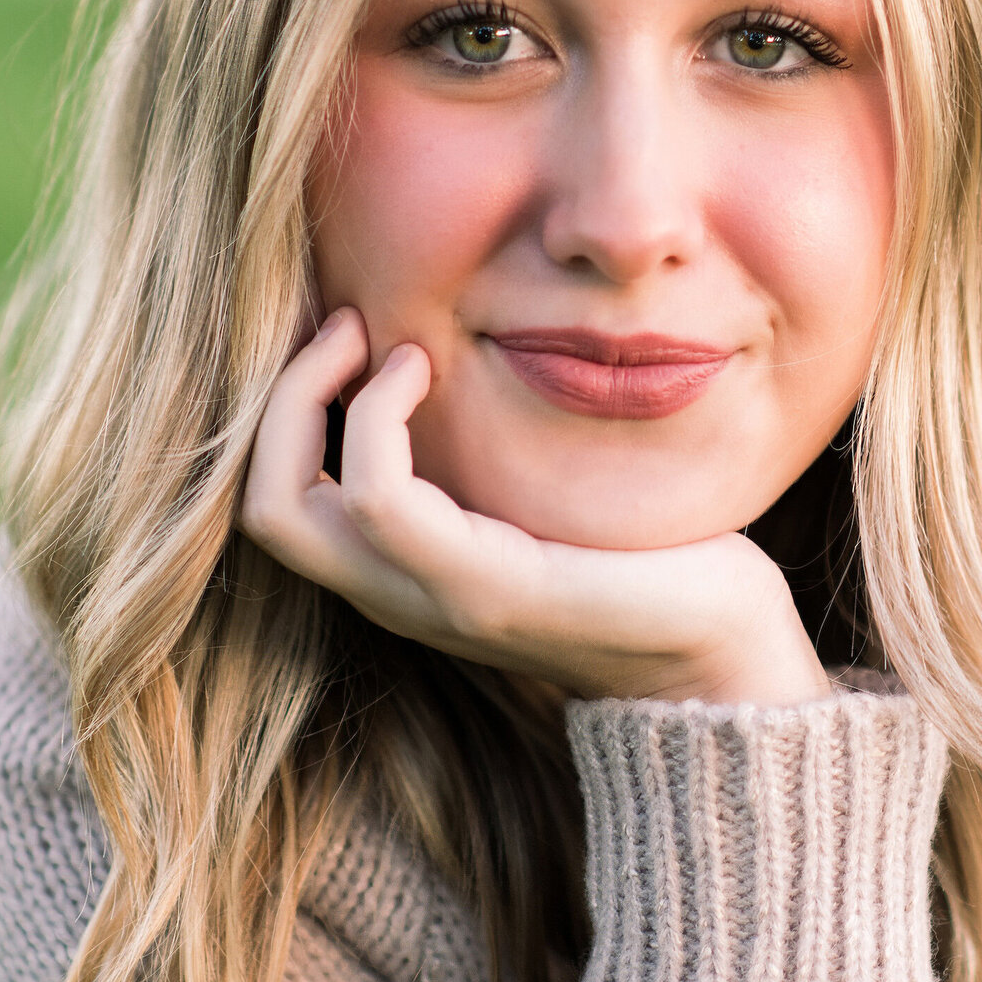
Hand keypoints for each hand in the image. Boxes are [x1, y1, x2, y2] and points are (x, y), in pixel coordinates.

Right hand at [238, 309, 830, 706]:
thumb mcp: (543, 500)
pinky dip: (381, 417)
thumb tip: (470, 353)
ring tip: (387, 344)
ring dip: (315, 398)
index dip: (286, 412)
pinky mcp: (484, 588)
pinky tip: (430, 371)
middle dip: (279, 403)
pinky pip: (381, 498)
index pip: (278, 505)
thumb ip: (489, 460)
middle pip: (262, 509)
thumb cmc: (650, 567)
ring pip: (286, 507)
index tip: (352, 334)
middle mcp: (400, 598)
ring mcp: (434, 598)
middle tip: (345, 326)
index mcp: (406, 578)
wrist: (719, 656)